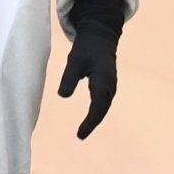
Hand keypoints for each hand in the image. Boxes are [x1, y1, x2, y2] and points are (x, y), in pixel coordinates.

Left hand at [58, 24, 117, 138]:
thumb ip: (69, 77)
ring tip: (83, 131)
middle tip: (80, 136)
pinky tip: (89, 119)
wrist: (101, 37)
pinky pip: (103, 102)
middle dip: (93, 123)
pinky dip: (97, 112)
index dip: (90, 121)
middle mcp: (110, 85)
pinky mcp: (108, 85)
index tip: (80, 133)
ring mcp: (111, 85)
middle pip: (102, 108)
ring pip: (104, 106)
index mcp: (102, 79)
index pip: (97, 105)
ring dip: (95, 119)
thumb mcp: (75, 60)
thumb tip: (63, 96)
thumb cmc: (86, 48)